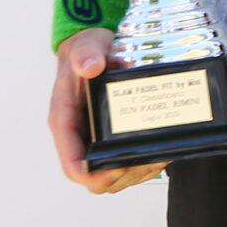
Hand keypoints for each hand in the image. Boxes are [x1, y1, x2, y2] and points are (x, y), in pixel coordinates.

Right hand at [50, 29, 164, 193]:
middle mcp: (79, 137)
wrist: (95, 48)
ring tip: (160, 156)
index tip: (118, 167)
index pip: (73, 164)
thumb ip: (86, 56)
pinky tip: (162, 152)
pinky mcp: (111, 137)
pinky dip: (143, 164)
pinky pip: (124, 163)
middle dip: (123, 175)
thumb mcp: (86, 47)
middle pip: (96, 178)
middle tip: (150, 159)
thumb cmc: (86, 51)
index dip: (94, 175)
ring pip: (113, 176)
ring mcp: (95, 140)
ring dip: (136, 172)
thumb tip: (92, 66)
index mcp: (65, 122)